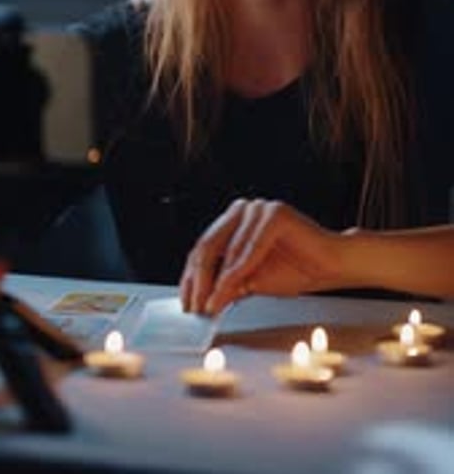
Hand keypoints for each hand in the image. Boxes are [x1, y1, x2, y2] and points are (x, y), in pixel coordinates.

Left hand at [179, 198, 340, 314]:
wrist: (330, 266)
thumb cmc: (295, 269)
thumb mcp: (251, 281)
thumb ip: (228, 285)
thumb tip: (203, 303)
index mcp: (234, 220)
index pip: (204, 248)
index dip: (191, 277)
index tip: (186, 302)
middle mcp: (243, 209)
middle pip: (209, 246)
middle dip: (199, 281)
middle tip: (194, 307)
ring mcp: (258, 208)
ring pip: (226, 250)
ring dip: (215, 281)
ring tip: (209, 304)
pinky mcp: (274, 214)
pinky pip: (249, 249)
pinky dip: (236, 273)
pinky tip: (228, 290)